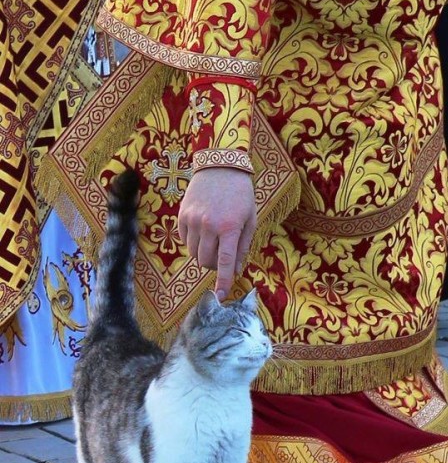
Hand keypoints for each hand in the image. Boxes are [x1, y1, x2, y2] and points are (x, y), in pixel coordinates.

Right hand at [178, 167, 255, 299]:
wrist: (220, 166)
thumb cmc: (240, 194)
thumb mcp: (250, 219)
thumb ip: (243, 246)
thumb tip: (235, 269)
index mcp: (230, 227)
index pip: (224, 262)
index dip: (222, 281)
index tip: (220, 296)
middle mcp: (209, 225)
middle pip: (206, 261)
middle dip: (214, 266)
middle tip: (222, 258)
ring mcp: (193, 220)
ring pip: (194, 253)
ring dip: (204, 255)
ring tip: (213, 243)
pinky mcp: (182, 215)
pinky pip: (185, 241)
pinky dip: (194, 244)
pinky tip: (203, 233)